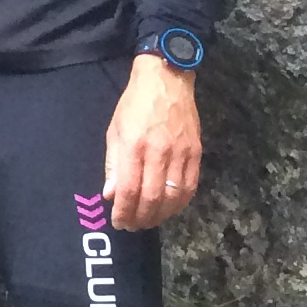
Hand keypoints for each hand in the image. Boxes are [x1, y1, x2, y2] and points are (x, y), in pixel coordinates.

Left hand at [103, 53, 201, 230]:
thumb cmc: (134, 105)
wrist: (166, 80)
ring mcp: (181, 153)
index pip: (130, 190)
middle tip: (133, 226)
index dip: (124, 212)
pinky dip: (180, 204)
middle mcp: (159, 152)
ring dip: (161, 215)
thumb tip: (110, 196)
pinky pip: (191, 187)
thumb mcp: (114, 131)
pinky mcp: (196, 153)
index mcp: (134, 146)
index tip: (119, 223)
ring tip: (148, 221)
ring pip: (174, 197)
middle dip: (141, 218)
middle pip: (153, 198)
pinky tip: (169, 209)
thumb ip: (113, 165)